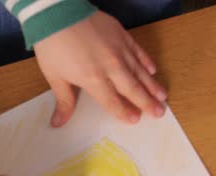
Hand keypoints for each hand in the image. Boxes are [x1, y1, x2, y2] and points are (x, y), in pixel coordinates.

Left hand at [34, 11, 166, 126]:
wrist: (58, 13)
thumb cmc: (53, 45)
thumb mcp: (54, 76)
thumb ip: (64, 100)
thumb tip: (58, 123)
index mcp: (93, 80)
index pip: (112, 101)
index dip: (124, 112)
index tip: (135, 120)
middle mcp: (110, 67)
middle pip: (132, 89)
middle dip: (146, 103)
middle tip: (159, 113)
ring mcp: (118, 49)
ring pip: (140, 71)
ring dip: (151, 85)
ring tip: (163, 96)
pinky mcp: (121, 35)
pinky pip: (138, 51)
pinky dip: (146, 61)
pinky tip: (153, 70)